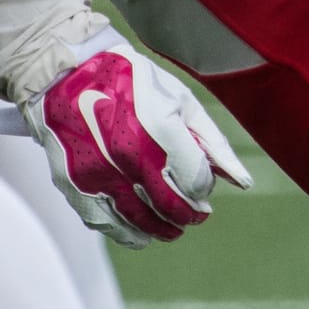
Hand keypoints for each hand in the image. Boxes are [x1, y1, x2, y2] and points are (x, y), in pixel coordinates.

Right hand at [17, 24, 252, 248]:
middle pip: (170, 205)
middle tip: (196, 216)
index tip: (203, 186)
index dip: (204, 188)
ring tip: (173, 228)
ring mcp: (99, 172)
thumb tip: (240, 180)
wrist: (68, 74)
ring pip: (139, 220)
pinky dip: (128, 233)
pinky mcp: (75, 184)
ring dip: (162, 229)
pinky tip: (141, 233)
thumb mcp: (182, 102)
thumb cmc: (131, 83)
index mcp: (160, 129)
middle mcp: (129, 155)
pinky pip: (106, 222)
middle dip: (189, 214)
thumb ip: (212, 143)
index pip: (195, 181)